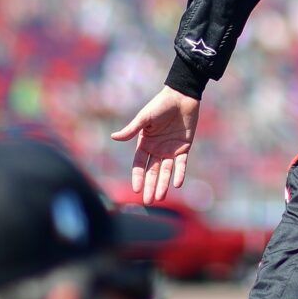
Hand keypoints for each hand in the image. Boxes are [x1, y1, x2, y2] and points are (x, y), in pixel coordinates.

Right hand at [112, 87, 200, 204]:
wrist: (181, 97)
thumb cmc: (160, 105)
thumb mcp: (145, 117)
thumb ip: (132, 129)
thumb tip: (114, 137)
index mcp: (145, 143)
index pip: (139, 164)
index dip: (138, 177)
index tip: (136, 190)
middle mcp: (156, 149)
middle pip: (152, 172)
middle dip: (150, 186)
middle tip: (149, 201)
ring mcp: (170, 150)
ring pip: (166, 171)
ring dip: (163, 184)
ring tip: (160, 198)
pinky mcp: (184, 148)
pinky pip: (181, 164)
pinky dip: (179, 173)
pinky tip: (177, 184)